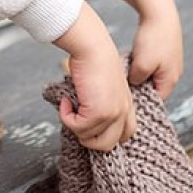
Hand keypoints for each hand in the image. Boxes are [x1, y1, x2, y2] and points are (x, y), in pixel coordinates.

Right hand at [54, 3, 135, 150]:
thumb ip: (100, 102)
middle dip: (87, 137)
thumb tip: (82, 116)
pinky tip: (65, 101)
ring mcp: (113, 114)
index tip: (87, 124)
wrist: (91, 46)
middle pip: (107, 145)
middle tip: (74, 119)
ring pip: (90, 140)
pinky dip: (66, 117)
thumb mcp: (102, 85)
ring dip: (74, 125)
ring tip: (68, 106)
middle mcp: (124, 112)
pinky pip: (78, 128)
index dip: (104, 135)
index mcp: (127, 105)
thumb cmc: (93, 59)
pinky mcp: (99, 113)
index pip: (124, 135)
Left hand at [117, 0, 183, 99]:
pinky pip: (151, 61)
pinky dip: (141, 60)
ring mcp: (169, 61)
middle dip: (139, 83)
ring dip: (138, 70)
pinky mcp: (164, 50)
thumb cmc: (154, 38)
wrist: (160, 12)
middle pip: (153, 86)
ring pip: (150, 73)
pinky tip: (133, 54)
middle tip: (125, 78)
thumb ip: (137, 79)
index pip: (156, 99)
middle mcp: (173, 72)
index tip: (126, 94)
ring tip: (129, 64)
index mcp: (170, 79)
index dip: (141, 98)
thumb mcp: (142, 65)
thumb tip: (133, 83)